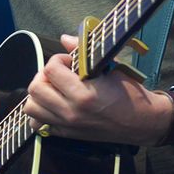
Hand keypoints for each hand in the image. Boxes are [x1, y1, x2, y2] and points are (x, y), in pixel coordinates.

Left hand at [25, 34, 172, 145]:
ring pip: (31, 108)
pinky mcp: (66, 135)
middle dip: (44, 74)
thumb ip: (85, 51)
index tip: (70, 61)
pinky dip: (41, 112)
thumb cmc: (129, 92)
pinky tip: (54, 103)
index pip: (51, 69)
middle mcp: (71, 112)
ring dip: (40, 93)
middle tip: (60, 72)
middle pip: (35, 89)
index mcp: (83, 93)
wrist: (141, 122)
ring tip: (55, 87)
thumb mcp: (111, 66)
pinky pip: (38, 124)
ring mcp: (67, 126)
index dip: (58, 59)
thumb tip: (64, 38)